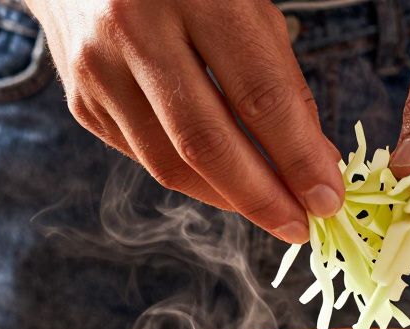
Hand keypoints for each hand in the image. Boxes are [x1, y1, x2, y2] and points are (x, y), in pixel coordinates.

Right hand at [25, 0, 344, 242]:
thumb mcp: (246, 6)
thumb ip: (280, 80)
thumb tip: (314, 164)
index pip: (258, 96)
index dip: (298, 158)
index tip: (328, 198)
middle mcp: (135, 30)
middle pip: (207, 143)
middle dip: (262, 197)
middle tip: (301, 226)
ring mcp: (98, 69)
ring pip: (169, 165)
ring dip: (228, 199)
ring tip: (272, 211)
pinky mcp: (81, 102)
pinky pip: (146, 159)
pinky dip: (193, 179)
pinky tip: (225, 183)